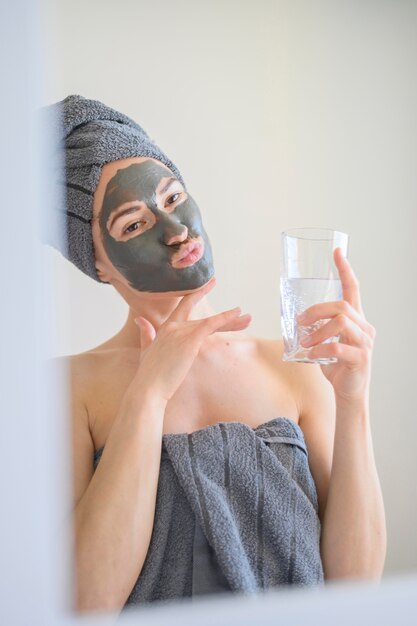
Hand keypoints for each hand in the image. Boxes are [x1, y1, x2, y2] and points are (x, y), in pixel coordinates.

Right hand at [132, 277, 251, 402]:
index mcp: (165, 328)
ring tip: (248, 319)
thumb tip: (140, 320)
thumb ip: (146, 334)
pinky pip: (211, 324)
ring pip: (211, 322)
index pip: (184, 306)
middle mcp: (173, 326)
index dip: (198, 295)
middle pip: (204, 318)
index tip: (210, 284)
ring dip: (232, 321)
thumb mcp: (146, 350)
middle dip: (225, 317)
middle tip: (242, 313)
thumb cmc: (149, 375)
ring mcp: (181, 332)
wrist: (148, 388)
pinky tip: (237, 314)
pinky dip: (225, 318)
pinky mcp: (190, 340)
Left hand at [297, 248, 375, 403]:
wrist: (349, 393)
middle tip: (300, 321)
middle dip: (317, 310)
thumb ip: (316, 328)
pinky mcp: (360, 358)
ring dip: (318, 330)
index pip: (353, 289)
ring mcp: (365, 343)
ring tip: (305, 341)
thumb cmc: (336, 366)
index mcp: (356, 320)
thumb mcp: (325, 342)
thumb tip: (294, 320)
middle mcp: (364, 328)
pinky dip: (320, 349)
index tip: (337, 252)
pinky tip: (311, 355)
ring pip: (341, 322)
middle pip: (341, 306)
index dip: (345, 270)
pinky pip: (338, 348)